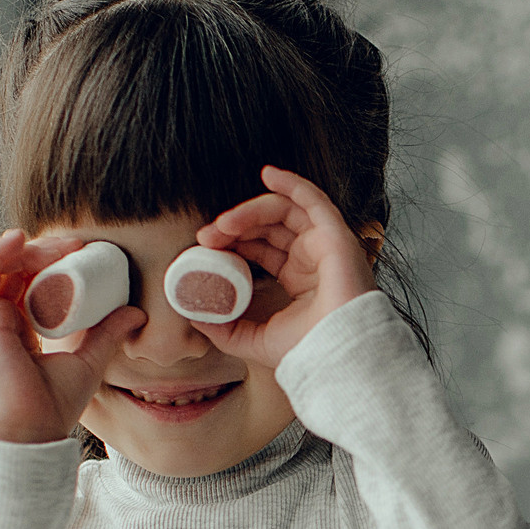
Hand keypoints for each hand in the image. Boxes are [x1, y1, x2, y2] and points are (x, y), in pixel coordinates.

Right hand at [0, 229, 142, 443]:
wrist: (31, 431)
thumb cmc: (53, 406)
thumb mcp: (88, 361)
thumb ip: (106, 334)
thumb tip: (136, 312)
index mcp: (19, 330)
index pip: (30, 284)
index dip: (54, 264)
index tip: (84, 253)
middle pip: (16, 271)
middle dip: (46, 251)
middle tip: (79, 245)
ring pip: (0, 266)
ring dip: (29, 249)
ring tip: (62, 245)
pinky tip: (20, 238)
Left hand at [193, 165, 377, 368]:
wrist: (334, 354)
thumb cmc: (307, 350)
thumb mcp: (253, 340)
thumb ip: (224, 329)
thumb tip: (194, 316)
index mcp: (299, 280)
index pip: (263, 248)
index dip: (235, 242)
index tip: (207, 247)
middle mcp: (313, 259)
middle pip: (269, 227)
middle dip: (235, 226)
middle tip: (207, 237)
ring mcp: (325, 245)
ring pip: (284, 211)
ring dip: (249, 210)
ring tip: (223, 223)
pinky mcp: (335, 235)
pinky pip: (313, 199)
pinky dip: (291, 183)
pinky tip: (268, 174)